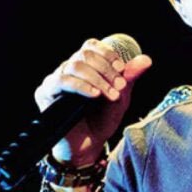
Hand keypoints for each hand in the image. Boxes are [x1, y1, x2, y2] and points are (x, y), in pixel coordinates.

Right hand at [34, 38, 152, 166]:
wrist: (89, 145)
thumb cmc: (103, 119)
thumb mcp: (120, 96)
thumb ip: (130, 77)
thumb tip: (146, 60)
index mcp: (85, 66)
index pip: (91, 46)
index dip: (107, 54)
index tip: (122, 68)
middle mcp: (68, 69)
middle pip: (84, 54)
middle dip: (106, 68)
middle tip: (120, 86)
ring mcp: (56, 80)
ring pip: (74, 66)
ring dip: (97, 78)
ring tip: (111, 94)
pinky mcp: (45, 93)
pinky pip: (61, 81)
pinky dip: (81, 86)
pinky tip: (95, 95)